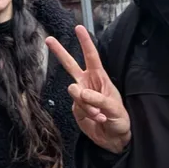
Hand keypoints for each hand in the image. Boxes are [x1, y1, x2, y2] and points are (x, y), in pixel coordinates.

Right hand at [46, 26, 130, 153]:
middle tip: (48, 39)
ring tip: (98, 114)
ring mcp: (80, 96)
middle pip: (71, 65)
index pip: (91, 57)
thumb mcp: (114, 109)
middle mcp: (88, 84)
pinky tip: (95, 118)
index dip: (85, 42)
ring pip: (73, 91)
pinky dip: (86, 113)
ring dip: (86, 103)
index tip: (79, 28)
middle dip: (60, 52)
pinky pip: (75, 106)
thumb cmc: (119, 120)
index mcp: (100, 78)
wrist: (114, 139)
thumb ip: (96, 99)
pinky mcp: (76, 108)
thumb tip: (78, 90)